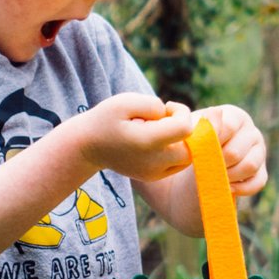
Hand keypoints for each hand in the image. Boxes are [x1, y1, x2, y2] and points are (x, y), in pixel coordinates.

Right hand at [73, 93, 194, 181]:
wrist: (87, 146)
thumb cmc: (105, 119)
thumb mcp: (125, 101)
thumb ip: (153, 104)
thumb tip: (170, 116)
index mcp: (147, 142)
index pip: (185, 128)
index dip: (181, 111)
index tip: (166, 106)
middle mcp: (153, 162)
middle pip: (192, 147)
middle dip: (185, 128)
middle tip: (166, 119)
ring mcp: (154, 172)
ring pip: (188, 158)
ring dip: (182, 141)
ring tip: (162, 130)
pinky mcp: (153, 176)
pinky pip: (178, 164)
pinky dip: (175, 151)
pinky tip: (158, 141)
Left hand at [194, 105, 267, 196]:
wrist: (194, 166)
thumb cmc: (192, 144)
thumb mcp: (192, 134)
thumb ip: (201, 125)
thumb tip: (214, 112)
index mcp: (236, 116)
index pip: (228, 127)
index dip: (212, 143)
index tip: (198, 152)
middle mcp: (251, 132)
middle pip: (236, 152)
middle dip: (216, 164)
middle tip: (202, 169)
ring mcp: (260, 152)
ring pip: (250, 166)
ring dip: (228, 176)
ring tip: (213, 177)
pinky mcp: (262, 172)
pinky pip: (257, 182)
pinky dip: (240, 188)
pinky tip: (225, 187)